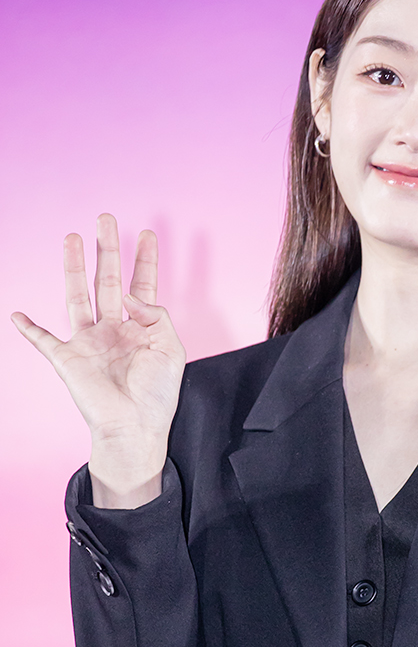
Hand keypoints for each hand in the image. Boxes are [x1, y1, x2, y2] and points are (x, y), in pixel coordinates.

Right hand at [11, 214, 185, 506]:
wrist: (135, 427)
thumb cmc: (157, 395)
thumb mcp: (171, 348)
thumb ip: (155, 315)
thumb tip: (128, 295)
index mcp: (140, 329)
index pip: (142, 286)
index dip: (144, 260)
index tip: (145, 233)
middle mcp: (113, 331)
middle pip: (107, 281)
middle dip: (107, 250)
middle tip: (105, 219)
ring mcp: (89, 343)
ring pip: (77, 295)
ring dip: (72, 267)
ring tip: (72, 237)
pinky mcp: (68, 359)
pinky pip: (43, 341)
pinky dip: (29, 328)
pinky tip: (17, 314)